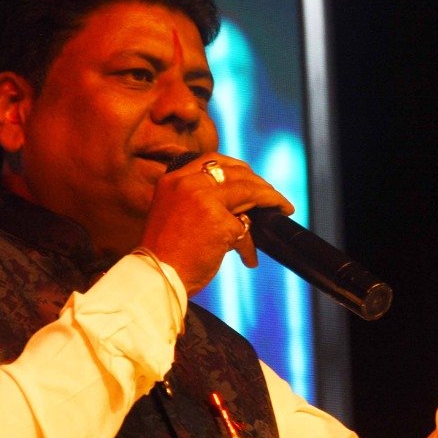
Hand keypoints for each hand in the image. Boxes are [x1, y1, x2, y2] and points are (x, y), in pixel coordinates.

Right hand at [141, 155, 294, 294]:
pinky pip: (245, 230)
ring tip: (281, 209)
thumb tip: (237, 201)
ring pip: (249, 192)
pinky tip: (249, 258)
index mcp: (173, 180)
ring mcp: (204, 200)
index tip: (252, 178)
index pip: (211, 160)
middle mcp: (187, 184)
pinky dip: (249, 246)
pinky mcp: (219, 222)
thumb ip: (197, 199)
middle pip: (236, 173)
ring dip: (270, 200)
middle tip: (274, 197)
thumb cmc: (166, 254)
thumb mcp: (174, 213)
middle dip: (260, 184)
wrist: (156, 277)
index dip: (238, 168)